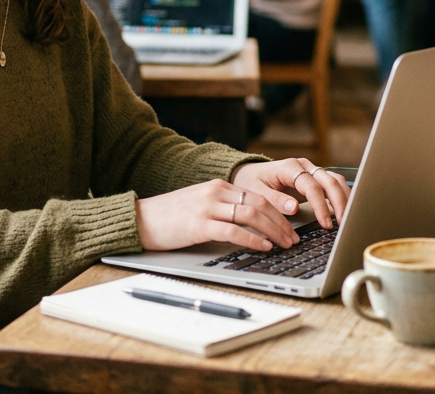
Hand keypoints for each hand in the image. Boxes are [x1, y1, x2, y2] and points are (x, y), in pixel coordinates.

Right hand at [135, 179, 299, 252]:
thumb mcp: (200, 205)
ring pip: (251, 214)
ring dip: (273, 231)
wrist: (140, 219)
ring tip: (284, 244)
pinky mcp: (199, 225)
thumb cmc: (169, 217)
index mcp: (217, 186)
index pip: (257, 195)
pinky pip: (233, 231)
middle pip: (259, 203)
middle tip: (293, 238)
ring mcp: (207, 207)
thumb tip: (251, 225)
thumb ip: (222, 209)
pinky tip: (263, 247)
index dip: (278, 212)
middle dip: (281, 223)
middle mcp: (215, 193)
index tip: (290, 227)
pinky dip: (253, 239)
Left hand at [232, 158, 350, 230]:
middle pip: (329, 180)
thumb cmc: (251, 182)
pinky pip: (333, 184)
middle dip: (339, 202)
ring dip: (344, 199)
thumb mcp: (255, 192)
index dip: (320, 205)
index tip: (325, 223)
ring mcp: (311, 170)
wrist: (249, 173)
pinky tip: (345, 211)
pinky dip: (342, 196)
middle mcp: (303, 166)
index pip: (311, 185)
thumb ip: (274, 200)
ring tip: (347, 219)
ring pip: (335, 180)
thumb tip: (294, 208)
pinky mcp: (315, 178)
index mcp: (289, 167)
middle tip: (343, 223)